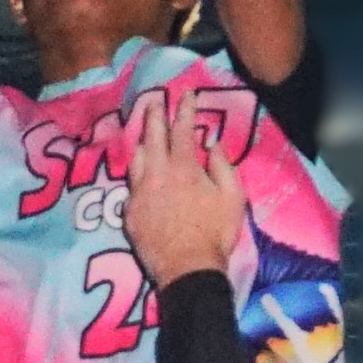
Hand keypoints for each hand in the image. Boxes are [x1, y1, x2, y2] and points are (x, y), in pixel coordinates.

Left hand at [123, 94, 245, 285]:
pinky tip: (141, 174)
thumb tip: (212, 144)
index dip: (184, 109)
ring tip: (145, 134)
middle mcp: (156, 174)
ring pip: (136, 158)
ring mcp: (138, 193)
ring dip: (142, 142)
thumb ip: (223, 166)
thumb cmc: (215, 234)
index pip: (182, 130)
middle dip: (154, 114)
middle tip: (154, 100)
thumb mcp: (233, 197)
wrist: (187, 269)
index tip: (186, 94)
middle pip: (151, 136)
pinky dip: (138, 174)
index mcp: (184, 168)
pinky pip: (132, 185)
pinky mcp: (129, 213)